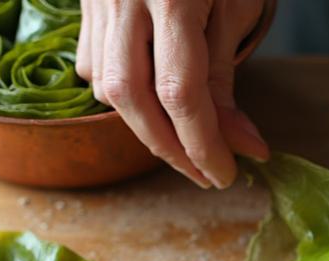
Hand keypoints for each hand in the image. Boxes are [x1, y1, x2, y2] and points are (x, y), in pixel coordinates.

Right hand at [77, 0, 269, 188]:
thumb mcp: (237, 5)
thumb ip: (228, 78)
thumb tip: (242, 146)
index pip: (182, 92)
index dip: (204, 144)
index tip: (227, 174)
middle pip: (133, 98)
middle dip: (170, 149)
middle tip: (206, 175)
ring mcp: (98, 1)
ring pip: (106, 87)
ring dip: (145, 128)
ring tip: (184, 147)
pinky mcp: (86, 4)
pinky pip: (92, 65)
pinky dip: (121, 95)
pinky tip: (150, 105)